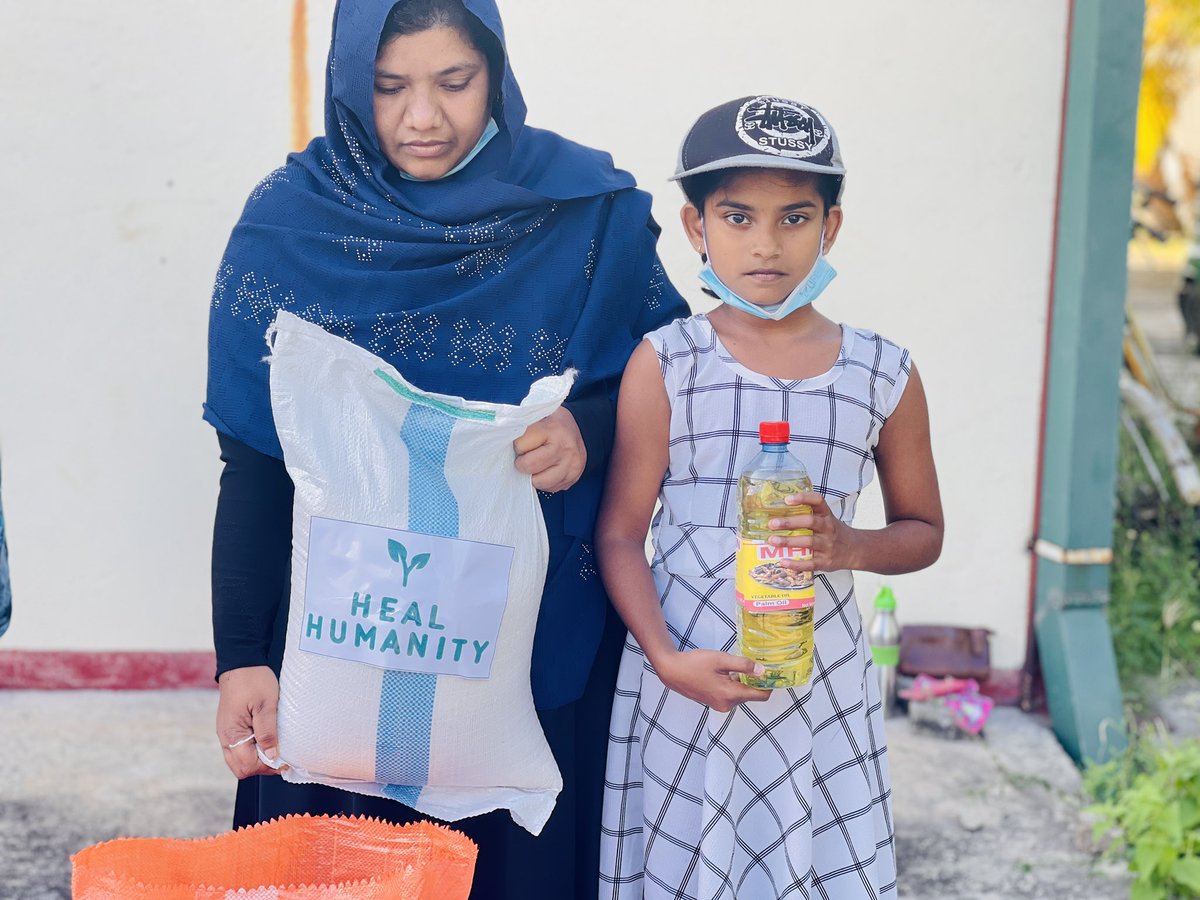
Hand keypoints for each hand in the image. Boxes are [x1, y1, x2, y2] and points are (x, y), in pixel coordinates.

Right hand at [216, 665, 284, 778]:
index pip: (247, 765)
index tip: (284, 760)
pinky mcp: (230, 728)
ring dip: (257, 760)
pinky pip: (239, 749)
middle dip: (262, 768)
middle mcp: (225, 737)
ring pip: (238, 761)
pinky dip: (253, 751)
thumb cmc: (253, 680)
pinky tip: (267, 741)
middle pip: (241, 768)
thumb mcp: (266, 705)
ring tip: (275, 748)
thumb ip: (268, 732)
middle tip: (281, 757)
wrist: (241, 664)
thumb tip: (272, 756)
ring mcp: (226, 734)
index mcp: (232, 733)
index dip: (267, 766)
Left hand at [513, 406, 585, 492]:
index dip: (517, 446)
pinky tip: (546, 470)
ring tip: (535, 465)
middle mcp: (564, 448)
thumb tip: (502, 441)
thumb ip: (522, 427)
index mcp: (552, 429)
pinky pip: (551, 488)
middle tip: (524, 457)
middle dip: (522, 463)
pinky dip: (544, 481)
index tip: (520, 443)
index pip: (521, 445)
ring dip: (533, 476)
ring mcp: (571, 465)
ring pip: (540, 482)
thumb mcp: (539, 415)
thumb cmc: (553, 423)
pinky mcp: (573, 477)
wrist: (582, 429)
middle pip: (530, 466)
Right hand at [655, 649, 770, 711]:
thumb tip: (762, 671)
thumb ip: (743, 665)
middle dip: (754, 681)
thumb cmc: (695, 663)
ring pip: (740, 694)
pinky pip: (730, 695)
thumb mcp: (721, 659)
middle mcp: (727, 705)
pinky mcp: (714, 702)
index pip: (760, 696)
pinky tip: (724, 672)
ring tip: (735, 666)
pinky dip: (733, 685)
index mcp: (730, 695)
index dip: (769, 685)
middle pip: (750, 695)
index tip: (772, 672)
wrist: (672, 671)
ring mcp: (720, 705)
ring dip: (742, 682)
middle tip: (754, 663)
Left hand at [768, 491, 856, 573]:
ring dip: (789, 541)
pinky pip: (810, 563)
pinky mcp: (825, 561)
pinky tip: (783, 561)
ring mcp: (827, 545)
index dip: (803, 498)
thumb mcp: (827, 519)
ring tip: (772, 541)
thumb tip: (779, 511)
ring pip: (808, 542)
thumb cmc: (834, 533)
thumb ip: (809, 514)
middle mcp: (828, 528)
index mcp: (827, 516)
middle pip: (810, 522)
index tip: (787, 499)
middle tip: (772, 524)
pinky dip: (795, 563)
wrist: (855, 550)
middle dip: (789, 522)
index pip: (818, 501)